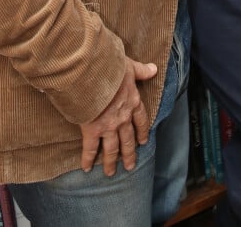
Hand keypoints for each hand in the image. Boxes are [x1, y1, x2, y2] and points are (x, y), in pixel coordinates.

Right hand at [80, 57, 156, 176]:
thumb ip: (142, 71)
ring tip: (111, 173)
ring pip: (112, 149)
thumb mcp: (130, 66)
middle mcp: (123, 118)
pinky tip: (86, 168)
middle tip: (130, 166)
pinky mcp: (92, 130)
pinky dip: (88, 160)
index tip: (143, 142)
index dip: (142, 132)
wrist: (93, 73)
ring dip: (112, 162)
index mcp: (133, 102)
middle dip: (129, 154)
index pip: (141, 120)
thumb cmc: (111, 67)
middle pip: (128, 140)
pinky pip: (91, 149)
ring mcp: (108, 126)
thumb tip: (154, 68)